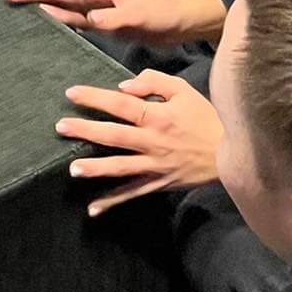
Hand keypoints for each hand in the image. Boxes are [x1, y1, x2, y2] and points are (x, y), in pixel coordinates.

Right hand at [6, 0, 224, 45]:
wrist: (179, 24)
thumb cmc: (161, 15)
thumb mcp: (138, 17)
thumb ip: (115, 19)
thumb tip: (91, 20)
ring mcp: (99, 9)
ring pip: (63, 4)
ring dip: (42, 3)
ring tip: (18, 3)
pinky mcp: (104, 23)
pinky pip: (75, 19)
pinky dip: (59, 18)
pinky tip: (46, 20)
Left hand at [57, 72, 224, 215]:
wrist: (231, 153)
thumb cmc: (205, 117)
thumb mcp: (183, 90)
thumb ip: (154, 82)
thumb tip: (123, 87)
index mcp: (158, 116)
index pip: (120, 104)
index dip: (95, 98)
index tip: (71, 93)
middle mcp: (153, 141)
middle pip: (114, 135)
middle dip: (86, 131)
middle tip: (61, 127)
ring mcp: (155, 165)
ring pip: (121, 167)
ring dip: (96, 169)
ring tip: (72, 169)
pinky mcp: (159, 183)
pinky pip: (133, 193)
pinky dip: (113, 202)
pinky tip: (92, 209)